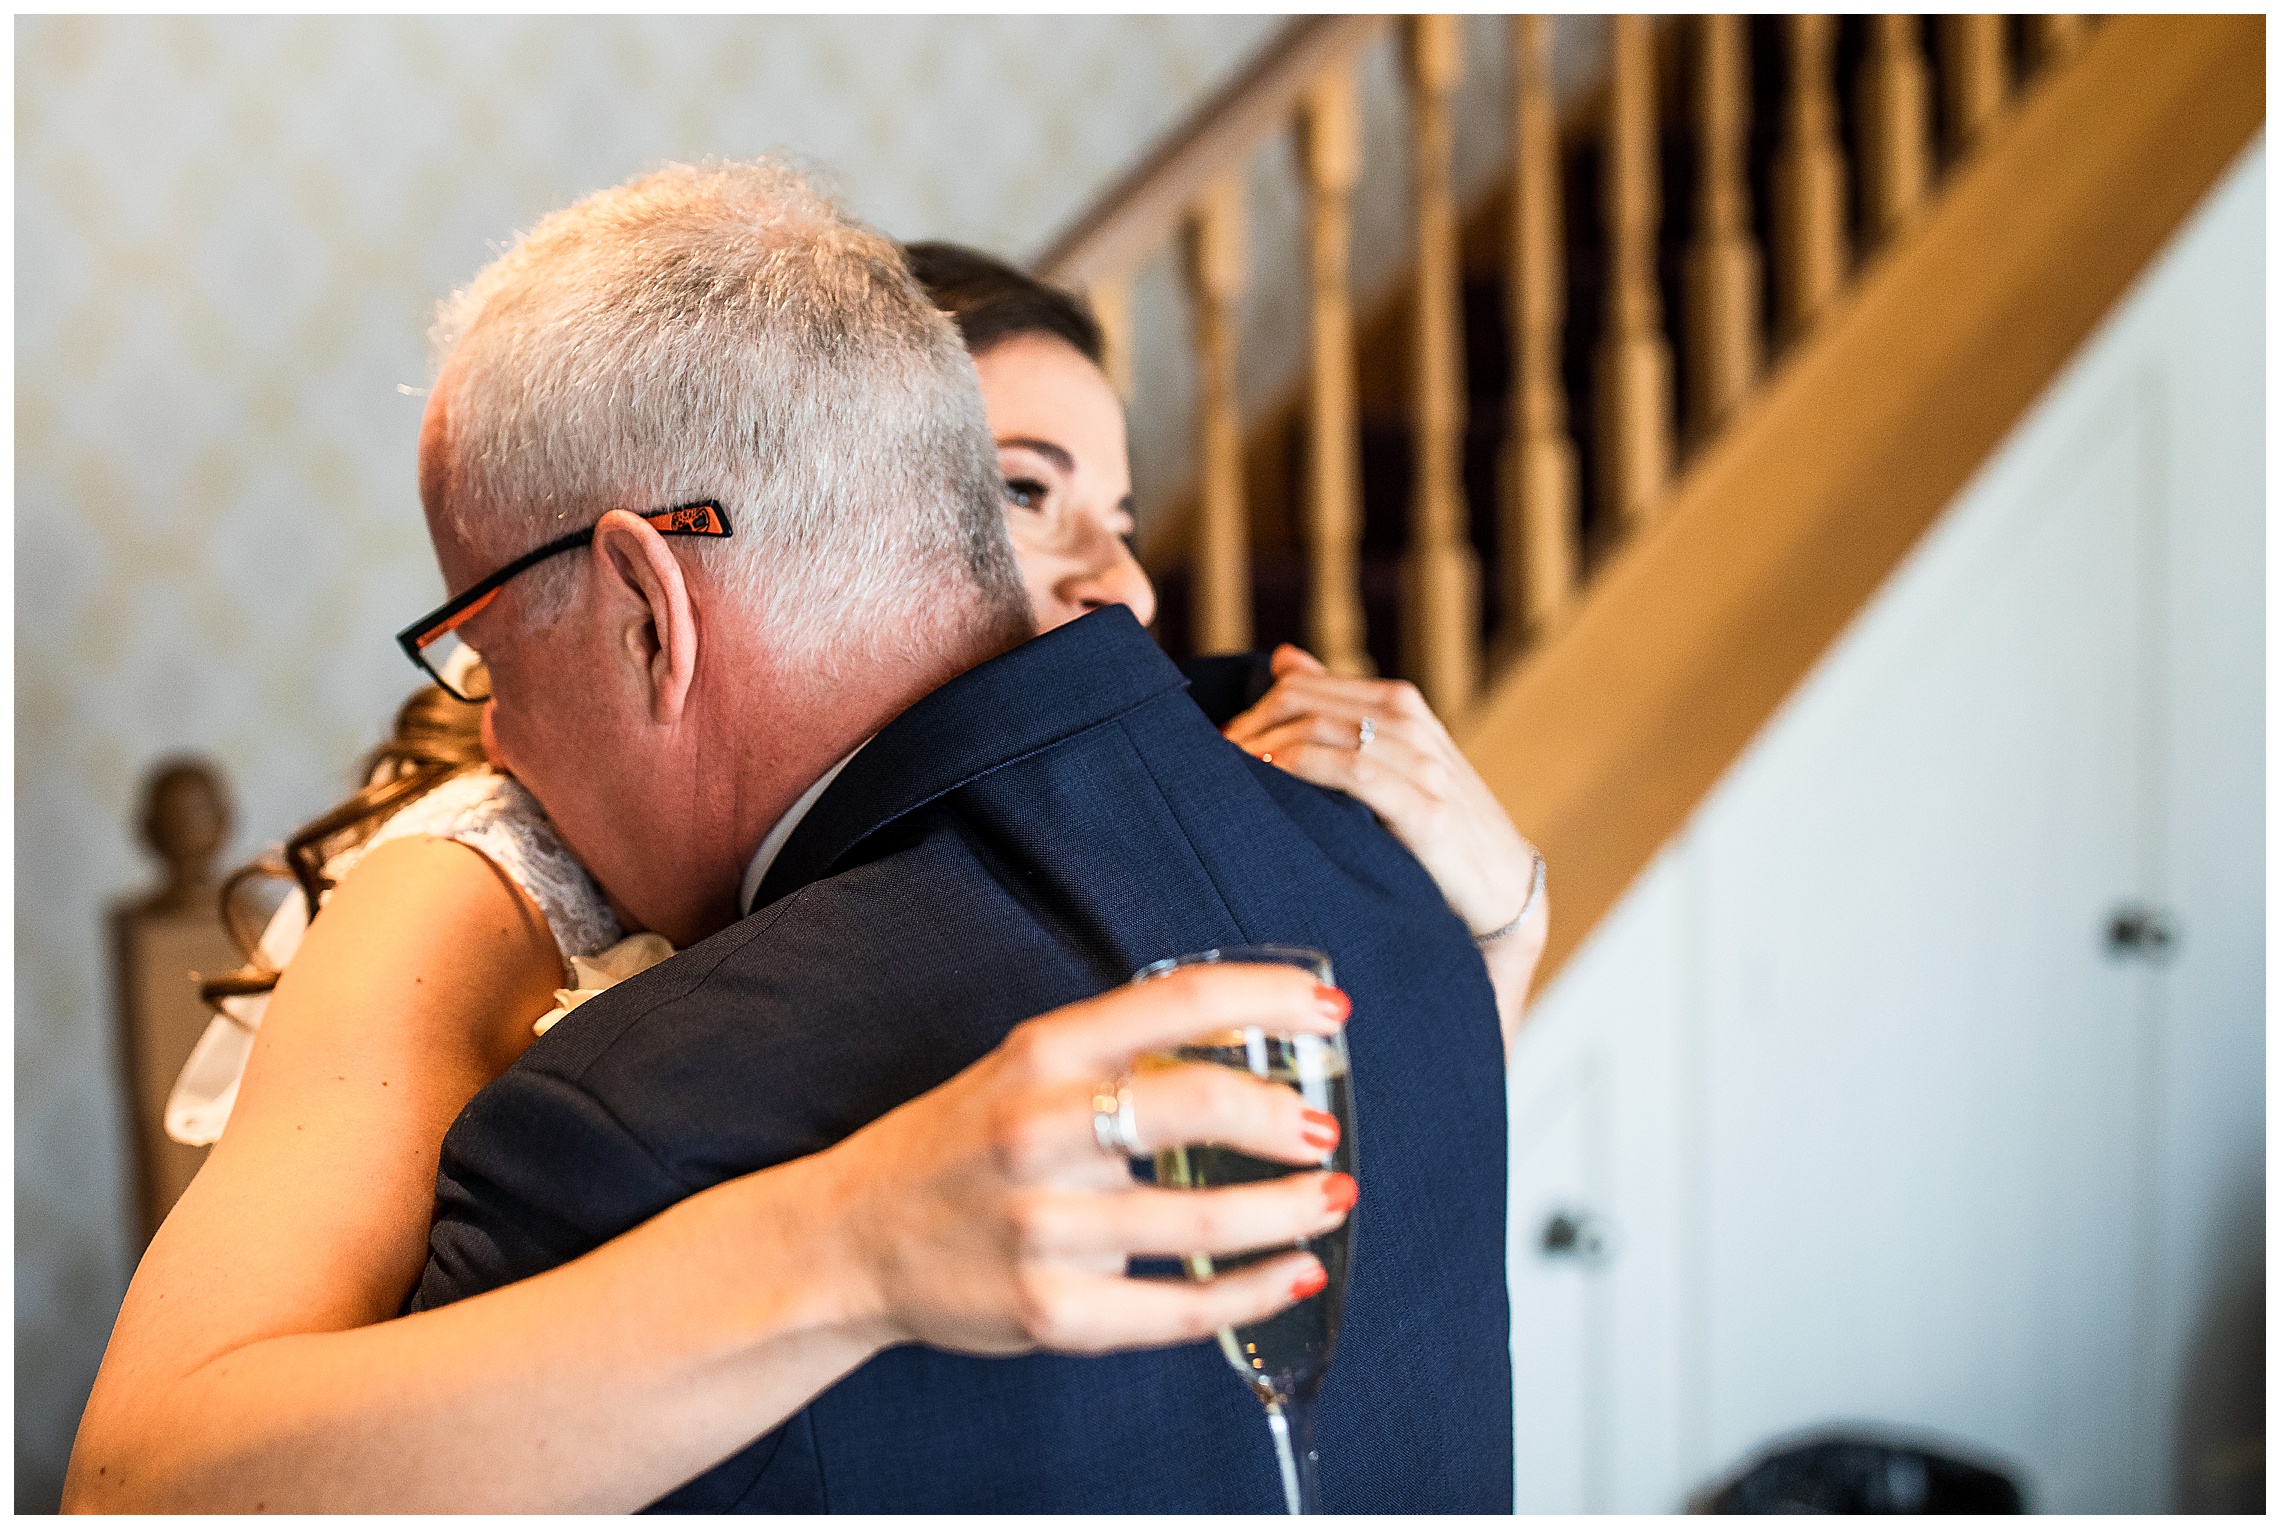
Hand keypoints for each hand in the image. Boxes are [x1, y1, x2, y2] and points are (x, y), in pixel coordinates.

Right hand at [825, 963, 1353, 1356]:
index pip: (1177, 1002)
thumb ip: (1124, 1054)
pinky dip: (1251, 1293)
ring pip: (1199, 1220)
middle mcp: (1039, 1128)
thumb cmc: (964, 1144)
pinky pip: (1176, 1309)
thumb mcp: (1028, 1070)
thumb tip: (1253, 1039)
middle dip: (1281, 1118)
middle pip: (1195, 1106)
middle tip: (1322, 1131)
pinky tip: (1292, 1275)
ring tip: (1330, 1200)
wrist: (850, 1239)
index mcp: (1044, 1052)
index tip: (1332, 1011)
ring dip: (1287, 1212)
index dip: (1268, 998)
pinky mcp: (1049, 1310)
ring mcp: (1041, 1226)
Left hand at [1224, 645, 1537, 941]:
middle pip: (1304, 704)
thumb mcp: (1393, 759)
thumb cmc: (1438, 826)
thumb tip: (1287, 657)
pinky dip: (1302, 769)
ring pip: (1322, 731)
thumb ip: (1341, 709)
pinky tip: (1271, 781)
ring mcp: (1422, 763)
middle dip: (1248, 729)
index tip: (1219, 743)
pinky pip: (1353, 772)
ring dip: (1265, 748)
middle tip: (1213, 761)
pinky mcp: (1427, 809)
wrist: (1504, 890)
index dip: (1252, 710)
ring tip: (1230, 773)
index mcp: (1401, 704)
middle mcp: (1412, 724)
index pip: (1305, 687)